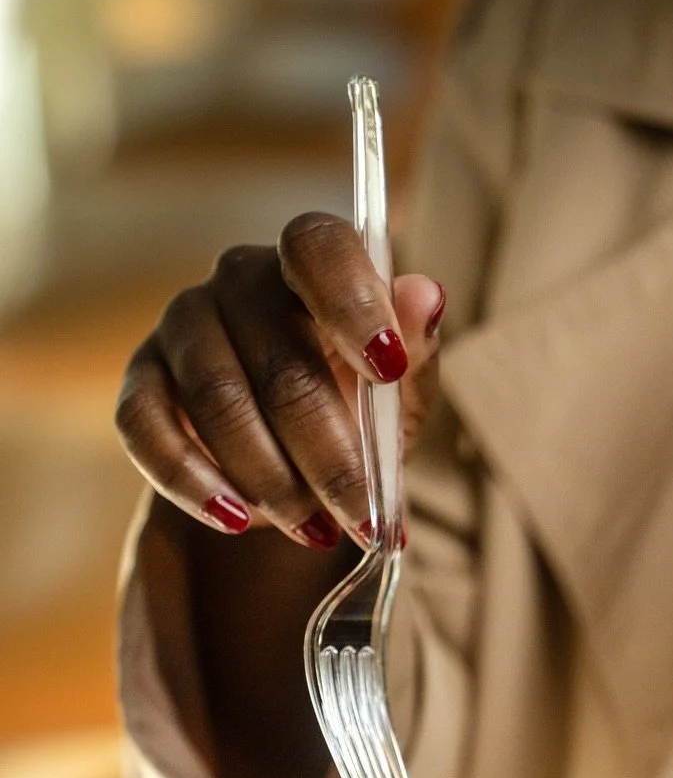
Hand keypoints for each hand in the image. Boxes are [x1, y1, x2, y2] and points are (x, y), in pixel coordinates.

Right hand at [115, 214, 446, 549]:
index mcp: (309, 265)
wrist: (292, 460)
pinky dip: (194, 483)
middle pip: (278, 360)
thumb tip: (426, 296)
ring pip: (217, 401)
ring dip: (271, 479)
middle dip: (328, 454)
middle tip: (363, 516)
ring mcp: (183, 325)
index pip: (318, 247)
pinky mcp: (141, 380)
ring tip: (315, 530)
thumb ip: (414, 347)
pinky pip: (147, 427)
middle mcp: (239, 279)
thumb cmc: (356, 407)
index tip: (388, 368)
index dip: (353, 303)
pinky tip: (236, 519)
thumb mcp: (401, 390)